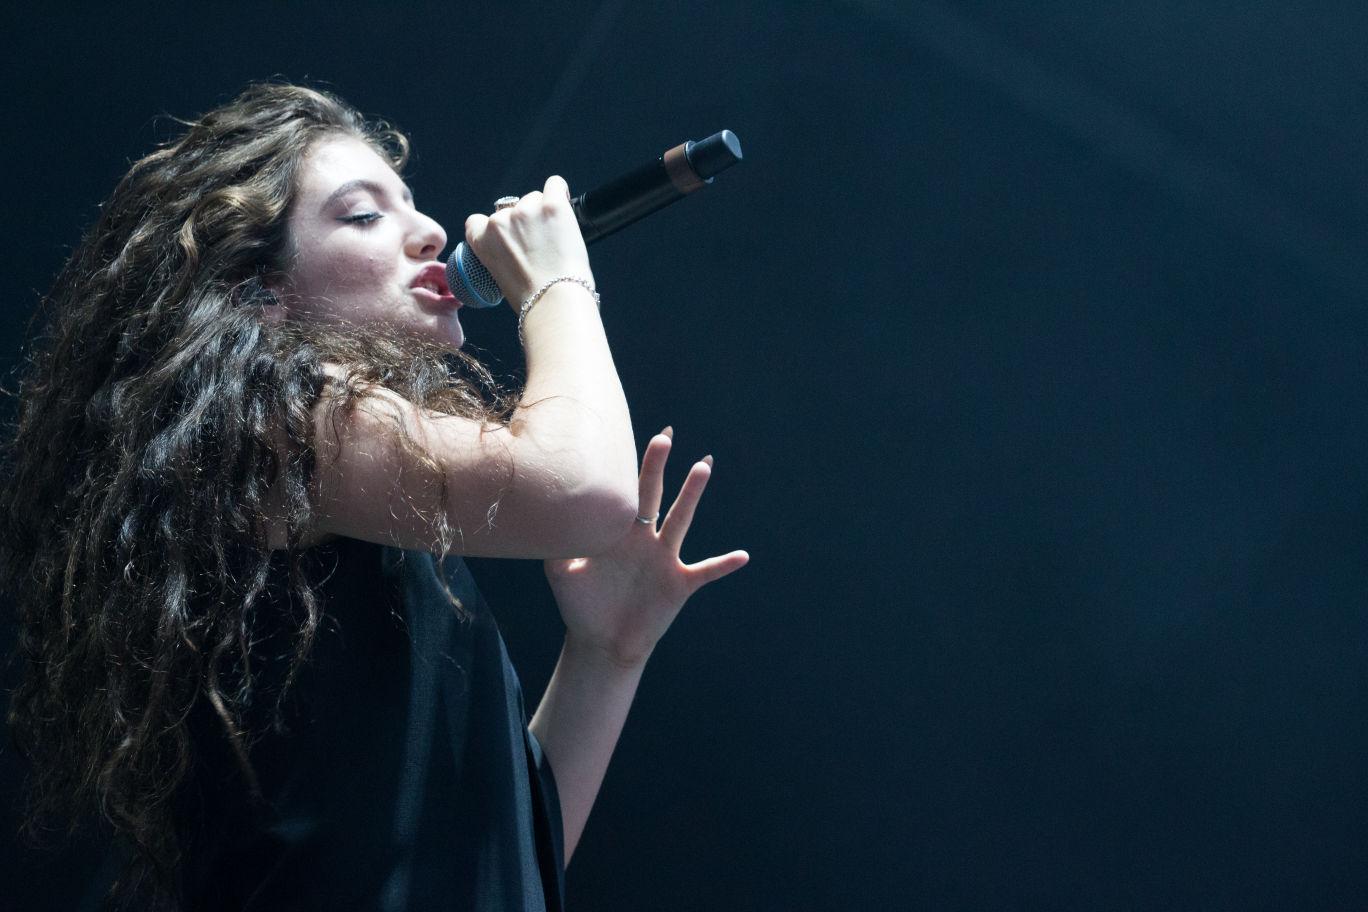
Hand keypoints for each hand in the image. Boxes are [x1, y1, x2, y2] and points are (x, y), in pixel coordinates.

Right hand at [463, 174, 593, 307]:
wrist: (554, 302)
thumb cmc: (532, 298)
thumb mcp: (500, 276)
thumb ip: (502, 252)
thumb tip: (518, 243)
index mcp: (481, 239)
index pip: (478, 220)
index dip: (497, 228)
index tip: (510, 238)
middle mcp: (499, 221)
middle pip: (512, 208)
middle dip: (526, 222)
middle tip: (541, 246)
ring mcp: (526, 211)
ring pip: (535, 198)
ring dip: (544, 213)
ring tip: (555, 240)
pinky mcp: (552, 207)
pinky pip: (555, 185)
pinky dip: (561, 194)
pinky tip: (565, 210)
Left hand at [544, 428, 749, 668]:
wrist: (602, 642)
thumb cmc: (581, 606)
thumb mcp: (561, 574)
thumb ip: (555, 547)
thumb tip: (543, 522)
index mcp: (617, 532)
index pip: (624, 492)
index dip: (626, 467)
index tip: (629, 439)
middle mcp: (644, 539)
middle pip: (652, 495)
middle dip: (657, 466)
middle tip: (664, 436)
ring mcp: (664, 559)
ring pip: (679, 520)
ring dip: (690, 494)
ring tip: (703, 466)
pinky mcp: (679, 584)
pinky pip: (706, 571)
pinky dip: (723, 564)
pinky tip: (741, 556)